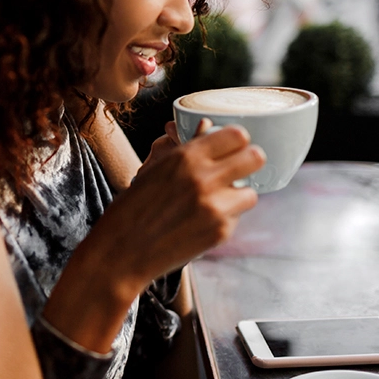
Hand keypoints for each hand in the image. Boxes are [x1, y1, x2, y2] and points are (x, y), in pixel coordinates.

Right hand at [44, 121, 264, 351]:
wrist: (122, 252)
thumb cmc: (132, 208)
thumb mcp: (154, 169)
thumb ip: (185, 148)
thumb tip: (206, 126)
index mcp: (186, 157)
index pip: (237, 135)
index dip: (236, 140)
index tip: (231, 146)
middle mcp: (204, 179)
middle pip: (256, 157)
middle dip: (248, 161)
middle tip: (237, 168)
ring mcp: (215, 208)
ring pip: (251, 192)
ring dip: (237, 194)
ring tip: (216, 199)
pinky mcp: (220, 232)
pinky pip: (237, 217)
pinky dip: (224, 217)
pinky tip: (202, 220)